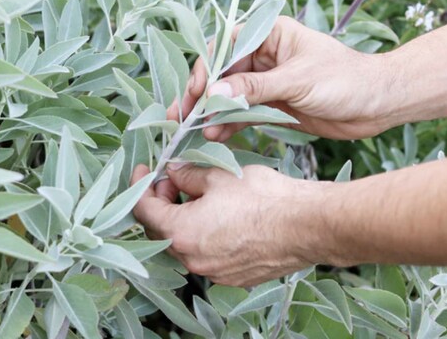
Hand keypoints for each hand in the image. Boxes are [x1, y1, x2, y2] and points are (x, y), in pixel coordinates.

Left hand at [131, 162, 327, 286]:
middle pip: (162, 229)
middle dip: (163, 200)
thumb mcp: (218, 175)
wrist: (305, 225)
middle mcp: (193, 260)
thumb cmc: (262, 198)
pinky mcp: (234, 276)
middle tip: (172, 177)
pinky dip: (203, 233)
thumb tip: (173, 170)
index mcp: (182, 234)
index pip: (145, 210)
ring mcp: (214, 272)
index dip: (140, 186)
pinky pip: (207, 254)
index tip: (143, 170)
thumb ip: (187, 173)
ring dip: (183, 217)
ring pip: (185, 242)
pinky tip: (218, 213)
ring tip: (198, 191)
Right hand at [168, 16, 392, 140]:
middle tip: (183, 115)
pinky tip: (215, 136)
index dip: (207, 67)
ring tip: (195, 132)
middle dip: (203, 95)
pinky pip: (243, 113)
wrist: (378, 105)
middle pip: (222, 73)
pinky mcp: (271, 104)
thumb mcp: (297, 80)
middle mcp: (263, 55)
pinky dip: (229, 124)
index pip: (226, 45)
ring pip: (229, 95)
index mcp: (269, 34)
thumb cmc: (345, 79)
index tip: (197, 91)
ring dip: (212, 113)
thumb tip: (213, 94)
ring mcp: (265, 81)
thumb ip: (254, 88)